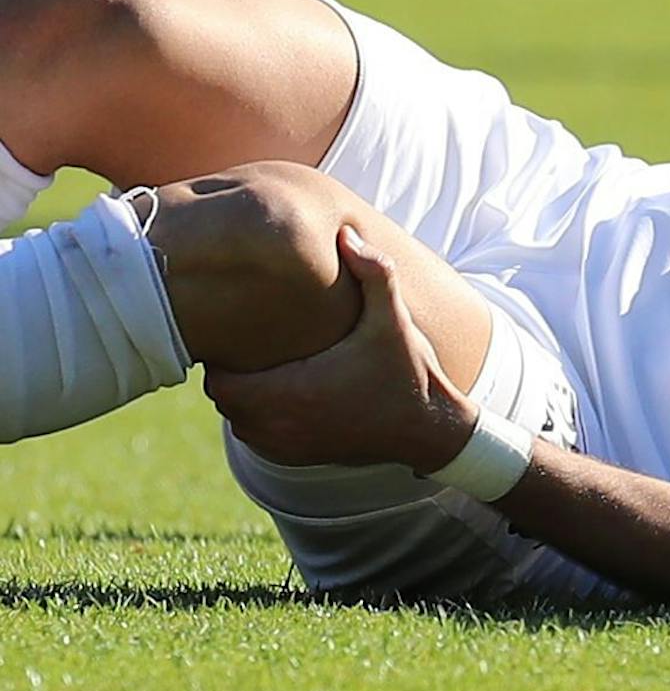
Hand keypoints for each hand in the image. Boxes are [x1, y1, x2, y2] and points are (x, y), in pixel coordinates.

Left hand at [204, 226, 474, 471]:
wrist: (427, 428)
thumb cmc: (407, 370)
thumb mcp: (393, 318)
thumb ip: (373, 272)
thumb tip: (346, 233)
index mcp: (295, 392)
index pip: (220, 381)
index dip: (222, 355)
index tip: (240, 330)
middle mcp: (284, 425)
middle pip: (222, 398)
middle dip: (230, 371)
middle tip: (248, 340)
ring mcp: (288, 446)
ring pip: (236, 419)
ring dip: (244, 395)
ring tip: (264, 364)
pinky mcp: (296, 457)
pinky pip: (255, 437)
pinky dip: (259, 416)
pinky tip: (283, 390)